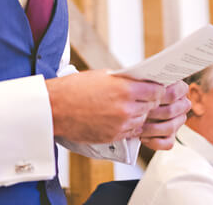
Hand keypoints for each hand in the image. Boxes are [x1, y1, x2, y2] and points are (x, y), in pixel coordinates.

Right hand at [46, 70, 164, 143]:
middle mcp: (126, 109)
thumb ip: (125, 80)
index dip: (157, 90)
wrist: (55, 108)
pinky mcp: (113, 137)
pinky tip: (119, 117)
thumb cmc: (75, 88)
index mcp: (125, 89)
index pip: (157, 92)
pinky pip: (131, 132)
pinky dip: (129, 125)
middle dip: (149, 102)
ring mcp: (120, 125)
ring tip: (127, 107)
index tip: (154, 88)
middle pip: (152, 107)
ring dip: (139, 115)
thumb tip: (140, 81)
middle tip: (142, 97)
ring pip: (142, 121)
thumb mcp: (103, 76)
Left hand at [139, 80, 189, 149]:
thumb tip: (148, 84)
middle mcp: (183, 105)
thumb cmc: (138, 91)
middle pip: (171, 111)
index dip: (159, 96)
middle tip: (138, 113)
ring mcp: (179, 121)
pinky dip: (154, 142)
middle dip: (152, 113)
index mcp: (180, 88)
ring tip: (138, 126)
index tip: (145, 98)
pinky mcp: (172, 136)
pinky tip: (143, 137)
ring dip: (151, 128)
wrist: (132, 105)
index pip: (174, 93)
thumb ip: (149, 82)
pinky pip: (168, 143)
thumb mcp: (144, 82)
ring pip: (170, 127)